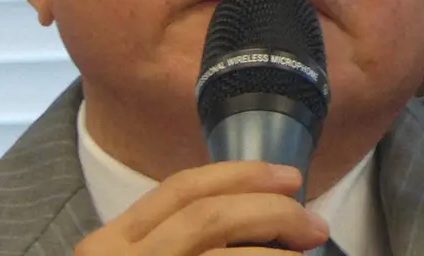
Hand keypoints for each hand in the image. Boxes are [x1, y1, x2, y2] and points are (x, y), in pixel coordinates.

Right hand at [73, 161, 329, 255]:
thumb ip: (180, 244)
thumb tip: (260, 217)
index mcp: (111, 243)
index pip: (181, 188)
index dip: (240, 175)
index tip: (288, 178)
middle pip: (209, 215)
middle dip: (271, 211)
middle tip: (312, 223)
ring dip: (277, 255)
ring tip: (306, 254)